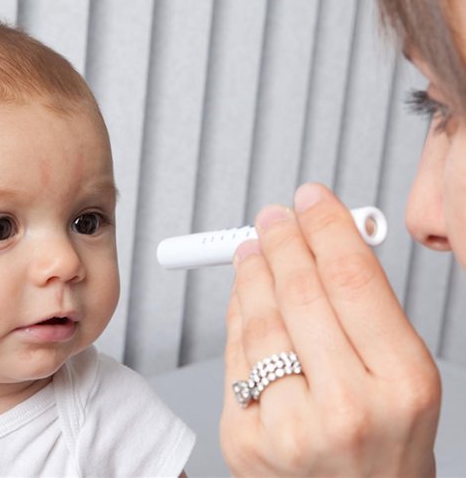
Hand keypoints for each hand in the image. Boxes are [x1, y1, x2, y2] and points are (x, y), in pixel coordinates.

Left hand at [220, 183, 440, 476]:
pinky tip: (244, 293)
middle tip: (274, 216)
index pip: (354, 278)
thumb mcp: (401, 372)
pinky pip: (234, 353)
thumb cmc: (384, 437)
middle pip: (302, 293)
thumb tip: (318, 242)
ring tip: (252, 247)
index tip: (311, 198)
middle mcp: (348, 409)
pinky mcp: (245, 440)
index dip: (327, 227)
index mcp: (403, 383)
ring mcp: (289, 429)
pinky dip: (237, 313)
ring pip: (260, 319)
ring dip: (252, 271)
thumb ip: (364, 306)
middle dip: (283, 240)